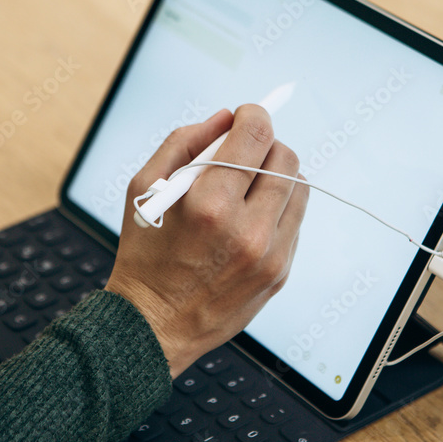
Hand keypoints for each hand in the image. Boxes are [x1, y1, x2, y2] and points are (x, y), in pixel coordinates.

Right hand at [105, 106, 308, 377]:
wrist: (153, 327)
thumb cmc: (144, 255)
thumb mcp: (145, 188)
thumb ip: (185, 142)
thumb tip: (225, 118)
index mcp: (210, 205)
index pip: (257, 135)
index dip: (253, 114)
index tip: (245, 116)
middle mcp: (248, 230)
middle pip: (285, 157)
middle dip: (264, 145)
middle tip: (242, 153)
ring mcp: (270, 255)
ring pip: (298, 187)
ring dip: (275, 175)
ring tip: (245, 187)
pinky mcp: (280, 272)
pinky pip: (295, 220)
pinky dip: (277, 208)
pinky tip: (248, 218)